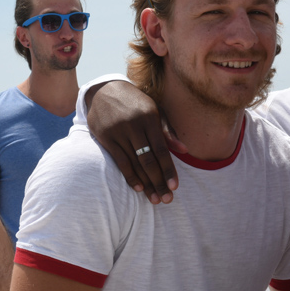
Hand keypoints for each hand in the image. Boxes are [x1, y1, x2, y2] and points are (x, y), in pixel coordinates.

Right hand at [86, 81, 185, 203]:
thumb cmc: (136, 103)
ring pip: (134, 163)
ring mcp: (118, 132)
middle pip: (148, 160)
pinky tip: (138, 188)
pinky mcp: (105, 137)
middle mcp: (134, 125)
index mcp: (149, 117)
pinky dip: (130, 176)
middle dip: (158, 181)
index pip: (161, 149)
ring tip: (154, 199)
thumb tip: (184, 150)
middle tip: (167, 199)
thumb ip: (167, 131)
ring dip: (146, 183)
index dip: (168, 169)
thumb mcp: (154, 110)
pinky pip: (120, 161)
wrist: (104, 90)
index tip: (175, 186)